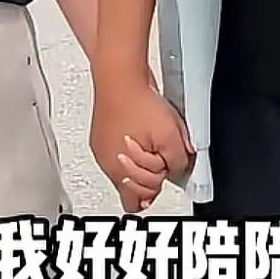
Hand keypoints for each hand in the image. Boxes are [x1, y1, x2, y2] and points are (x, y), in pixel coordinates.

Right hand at [90, 72, 194, 211]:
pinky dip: (131, 143)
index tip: (163, 175)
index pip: (135, 203)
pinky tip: (141, 128)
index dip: (154, 190)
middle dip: (149, 174)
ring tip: (151, 138)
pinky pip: (119, 147)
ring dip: (140, 158)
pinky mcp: (102, 131)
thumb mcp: (171, 138)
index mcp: (119, 171)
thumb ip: (178, 163)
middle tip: (161, 155)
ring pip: (125, 166)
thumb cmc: (138, 103)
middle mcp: (106, 162)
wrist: (120, 75)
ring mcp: (101, 146)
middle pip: (131, 185)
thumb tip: (178, 170)